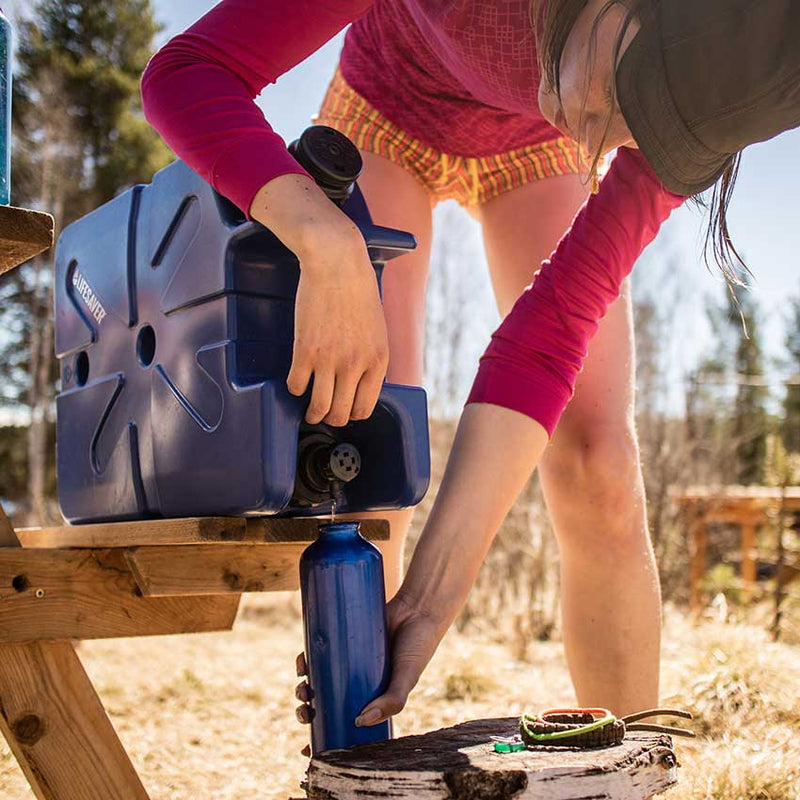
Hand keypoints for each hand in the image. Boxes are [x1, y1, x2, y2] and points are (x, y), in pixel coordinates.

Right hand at [250, 174, 388, 425]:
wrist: (337, 264)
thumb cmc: (358, 291)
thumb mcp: (377, 329)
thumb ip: (371, 358)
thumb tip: (362, 382)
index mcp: (378, 361)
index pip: (365, 407)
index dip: (352, 414)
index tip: (344, 411)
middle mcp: (356, 366)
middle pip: (341, 413)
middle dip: (331, 419)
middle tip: (323, 415)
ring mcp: (330, 361)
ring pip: (318, 407)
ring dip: (311, 414)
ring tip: (307, 411)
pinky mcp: (305, 351)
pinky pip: (295, 386)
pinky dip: (293, 389)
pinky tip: (295, 382)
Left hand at [294, 593, 446, 737]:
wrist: (417, 607)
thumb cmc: (418, 646)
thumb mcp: (408, 678)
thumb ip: (392, 701)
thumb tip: (359, 722)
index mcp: (375, 700)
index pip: (347, 727)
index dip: (326, 739)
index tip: (308, 751)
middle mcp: (360, 683)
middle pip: (328, 704)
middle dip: (310, 712)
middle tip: (305, 711)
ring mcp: (350, 662)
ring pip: (320, 680)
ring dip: (303, 687)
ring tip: (302, 687)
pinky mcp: (344, 638)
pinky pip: (320, 652)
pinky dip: (307, 659)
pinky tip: (302, 661)